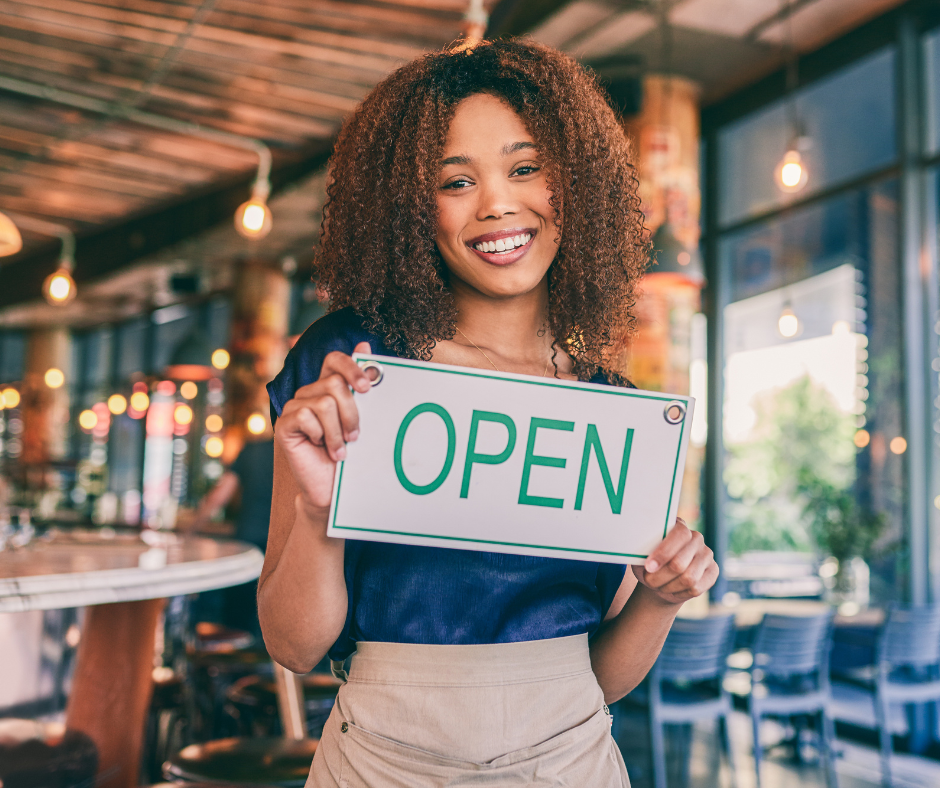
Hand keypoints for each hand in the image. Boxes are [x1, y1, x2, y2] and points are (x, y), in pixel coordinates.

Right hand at [275, 341, 372, 513]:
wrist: (333, 488)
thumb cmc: (350, 454)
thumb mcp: (362, 418)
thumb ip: (360, 385)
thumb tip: (364, 344)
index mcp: (327, 388)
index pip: (334, 360)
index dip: (351, 367)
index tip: (367, 389)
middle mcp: (308, 394)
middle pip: (334, 384)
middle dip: (352, 413)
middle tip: (355, 436)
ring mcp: (294, 408)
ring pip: (325, 402)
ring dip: (338, 430)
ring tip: (340, 448)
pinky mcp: (284, 425)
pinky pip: (306, 416)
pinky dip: (321, 435)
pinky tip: (322, 448)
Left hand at [632, 519, 718, 605]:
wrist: (661, 580)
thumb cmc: (648, 563)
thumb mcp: (641, 554)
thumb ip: (641, 549)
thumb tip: (635, 546)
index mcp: (678, 525)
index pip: (679, 535)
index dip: (663, 553)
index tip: (649, 567)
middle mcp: (696, 537)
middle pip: (680, 563)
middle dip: (660, 577)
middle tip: (649, 581)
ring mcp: (706, 554)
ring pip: (688, 579)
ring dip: (668, 587)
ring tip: (659, 585)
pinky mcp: (713, 570)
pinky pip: (696, 588)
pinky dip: (679, 593)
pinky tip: (673, 589)